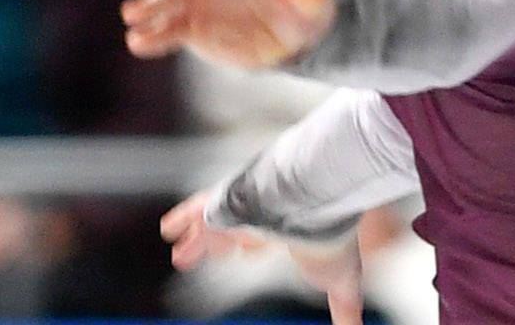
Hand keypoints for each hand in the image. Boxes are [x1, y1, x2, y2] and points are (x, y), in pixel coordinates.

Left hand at [165, 191, 366, 324]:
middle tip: (212, 254)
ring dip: (197, 241)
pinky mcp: (221, 204)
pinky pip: (196, 209)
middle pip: (235, 230)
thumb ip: (345, 310)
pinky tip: (169, 230)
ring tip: (180, 255)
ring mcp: (239, 208)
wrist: (317, 205)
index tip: (247, 252)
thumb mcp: (342, 283)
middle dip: (222, 245)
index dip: (254, 246)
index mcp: (288, 229)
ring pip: (213, 224)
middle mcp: (262, 215)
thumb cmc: (331, 239)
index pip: (265, 237)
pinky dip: (183, 219)